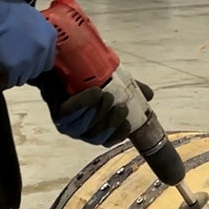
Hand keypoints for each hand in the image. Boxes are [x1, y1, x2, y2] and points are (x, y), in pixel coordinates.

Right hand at [0, 0, 55, 87]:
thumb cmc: (2, 12)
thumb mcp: (29, 15)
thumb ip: (38, 31)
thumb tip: (38, 40)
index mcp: (49, 36)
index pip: (48, 60)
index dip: (36, 61)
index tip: (28, 60)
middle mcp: (42, 50)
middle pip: (36, 70)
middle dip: (25, 68)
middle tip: (12, 61)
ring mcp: (28, 61)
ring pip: (23, 78)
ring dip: (13, 75)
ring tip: (2, 65)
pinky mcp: (13, 70)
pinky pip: (9, 82)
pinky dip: (2, 79)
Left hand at [33, 71, 153, 146]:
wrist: (60, 67)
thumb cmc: (86, 79)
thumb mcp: (113, 84)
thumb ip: (131, 91)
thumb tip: (149, 96)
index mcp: (96, 129)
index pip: (109, 141)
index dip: (119, 134)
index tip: (128, 123)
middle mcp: (81, 132)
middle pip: (98, 136)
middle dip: (111, 122)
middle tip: (119, 106)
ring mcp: (68, 126)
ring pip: (87, 128)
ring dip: (99, 112)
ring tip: (105, 95)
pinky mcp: (58, 116)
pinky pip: (72, 114)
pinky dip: (85, 103)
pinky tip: (94, 92)